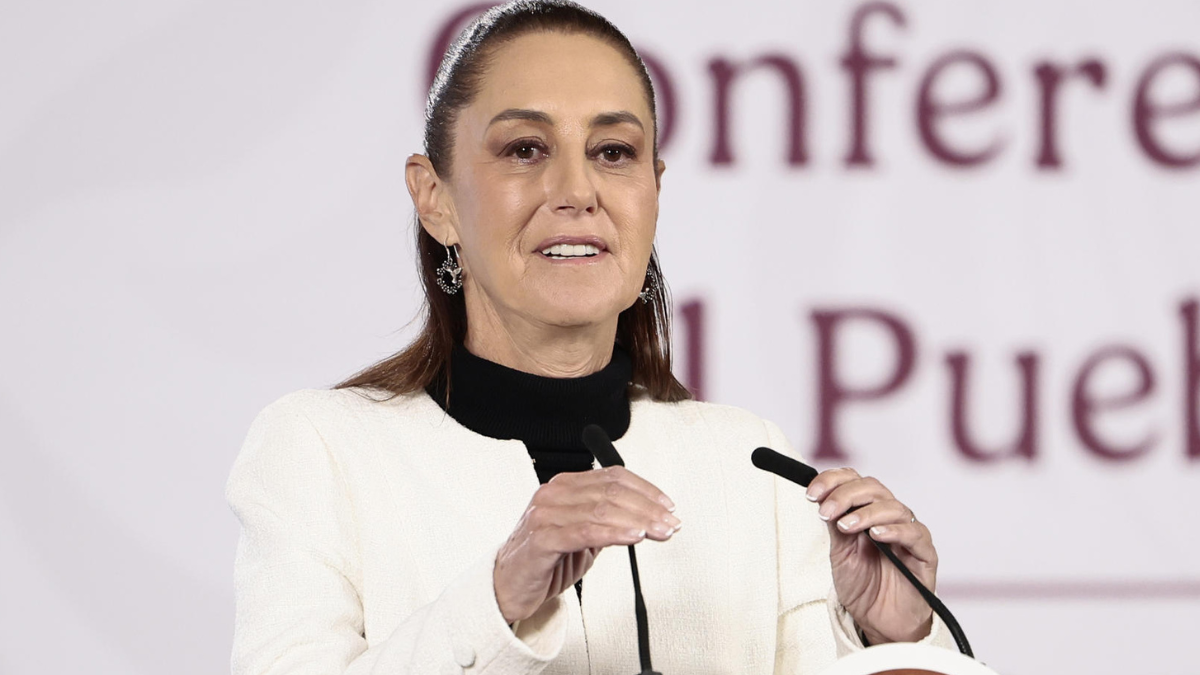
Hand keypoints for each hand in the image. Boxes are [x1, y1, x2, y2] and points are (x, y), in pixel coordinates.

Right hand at [493, 466, 680, 623]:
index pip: (613, 476)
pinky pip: (585, 532)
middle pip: (611, 491)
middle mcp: (554, 495)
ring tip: (659, 531)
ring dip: (639, 521)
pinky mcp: (542, 539)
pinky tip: (633, 537)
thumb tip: (646, 516)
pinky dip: (614, 533)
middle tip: (670, 522)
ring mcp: (545, 515)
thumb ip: (607, 521)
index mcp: (564, 486)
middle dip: (648, 507)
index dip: (646, 489)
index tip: (667, 505)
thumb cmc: (544, 561)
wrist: (507, 588)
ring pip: (602, 509)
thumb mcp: (583, 536)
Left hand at [806, 468, 936, 644]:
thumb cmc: (863, 586)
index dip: (833, 480)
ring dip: (866, 513)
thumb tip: (822, 498)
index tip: (811, 493)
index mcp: (867, 511)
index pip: (854, 481)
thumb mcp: (840, 553)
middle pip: (872, 488)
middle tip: (826, 511)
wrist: (879, 622)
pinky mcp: (924, 554)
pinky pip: (914, 533)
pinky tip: (876, 534)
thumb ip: (836, 525)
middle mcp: (888, 517)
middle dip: (845, 495)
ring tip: (846, 525)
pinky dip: (895, 530)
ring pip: (892, 507)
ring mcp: (908, 533)